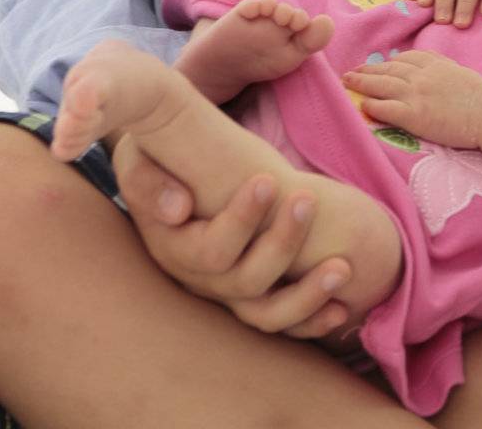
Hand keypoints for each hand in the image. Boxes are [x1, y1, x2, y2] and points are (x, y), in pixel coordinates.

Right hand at [111, 135, 352, 338]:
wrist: (166, 172)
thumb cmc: (156, 157)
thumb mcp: (138, 158)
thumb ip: (146, 179)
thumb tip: (178, 208)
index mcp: (171, 247)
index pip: (211, 250)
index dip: (242, 220)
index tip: (268, 180)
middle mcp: (198, 279)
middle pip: (246, 280)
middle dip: (283, 242)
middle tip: (308, 201)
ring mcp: (225, 293)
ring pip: (267, 314)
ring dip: (308, 294)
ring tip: (343, 267)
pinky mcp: (248, 297)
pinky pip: (281, 324)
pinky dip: (312, 320)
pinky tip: (342, 308)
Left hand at [342, 49, 481, 148]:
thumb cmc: (480, 96)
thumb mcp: (458, 72)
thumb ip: (439, 67)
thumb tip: (426, 68)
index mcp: (433, 63)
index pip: (404, 58)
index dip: (387, 62)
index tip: (375, 65)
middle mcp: (421, 75)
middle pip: (388, 69)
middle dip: (367, 70)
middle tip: (350, 72)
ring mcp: (416, 93)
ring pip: (382, 85)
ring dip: (362, 83)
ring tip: (349, 83)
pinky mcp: (415, 115)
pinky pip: (387, 108)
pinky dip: (373, 105)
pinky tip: (363, 106)